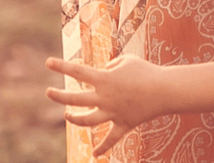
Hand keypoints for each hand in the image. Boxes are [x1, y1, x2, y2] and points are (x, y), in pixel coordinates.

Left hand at [45, 53, 169, 156]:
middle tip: (48, 93)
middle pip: (76, 99)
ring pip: (88, 121)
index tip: (47, 63)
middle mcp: (105, 97)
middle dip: (59, 97)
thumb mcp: (126, 60)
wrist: (165, 90)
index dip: (61, 66)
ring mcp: (113, 113)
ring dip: (75, 120)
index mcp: (104, 79)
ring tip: (68, 116)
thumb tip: (103, 72)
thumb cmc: (145, 71)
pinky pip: (111, 139)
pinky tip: (95, 154)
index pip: (77, 71)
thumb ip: (111, 65)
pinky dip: (103, 147)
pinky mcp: (124, 124)